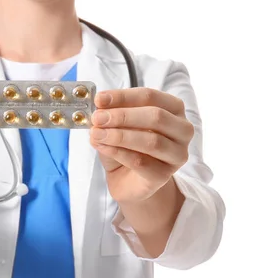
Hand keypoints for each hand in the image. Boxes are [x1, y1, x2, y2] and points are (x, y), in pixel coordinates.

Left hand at [89, 88, 194, 203]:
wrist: (127, 180)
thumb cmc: (125, 147)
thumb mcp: (116, 125)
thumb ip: (110, 114)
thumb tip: (99, 107)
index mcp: (173, 109)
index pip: (150, 96)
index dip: (123, 96)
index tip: (99, 99)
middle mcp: (182, 130)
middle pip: (156, 117)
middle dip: (122, 116)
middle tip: (97, 118)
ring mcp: (177, 155)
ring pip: (151, 141)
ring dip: (119, 136)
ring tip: (96, 134)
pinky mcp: (164, 176)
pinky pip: (141, 162)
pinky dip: (118, 152)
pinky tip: (101, 147)